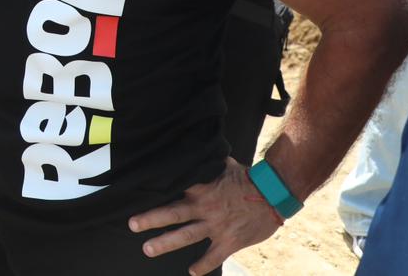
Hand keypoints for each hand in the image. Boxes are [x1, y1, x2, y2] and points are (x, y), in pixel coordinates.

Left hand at [128, 158, 281, 275]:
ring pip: (186, 236)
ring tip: (147, 249)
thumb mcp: (224, 165)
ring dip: (166, 243)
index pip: (173, 186)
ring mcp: (217, 225)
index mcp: (201, 187)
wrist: (275, 194)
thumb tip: (195, 145)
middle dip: (150, 219)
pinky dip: (203, 265)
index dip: (154, 188)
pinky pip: (213, 256)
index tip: (134, 191)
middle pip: (173, 213)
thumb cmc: (248, 178)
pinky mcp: (230, 241)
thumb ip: (206, 162)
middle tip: (132, 225)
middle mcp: (205, 207)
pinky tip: (191, 272)